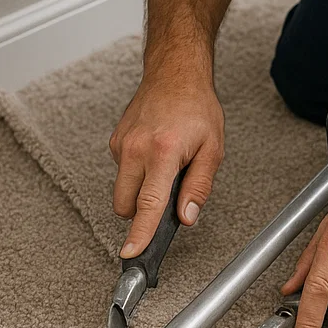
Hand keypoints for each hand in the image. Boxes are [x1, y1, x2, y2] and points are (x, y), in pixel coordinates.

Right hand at [109, 70, 224, 255]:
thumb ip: (199, 187)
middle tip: (169, 195)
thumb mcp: (213, 149)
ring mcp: (121, 144)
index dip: (140, 234)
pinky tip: (156, 153)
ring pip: (122, 189)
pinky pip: (122, 171)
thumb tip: (185, 217)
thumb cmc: (197, 107)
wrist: (175, 73)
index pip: (148, 204)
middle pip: (126, 205)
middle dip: (142, 213)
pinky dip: (137, 172)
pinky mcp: (115, 141)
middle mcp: (136, 148)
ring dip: (140, 190)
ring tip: (166, 166)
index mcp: (163, 152)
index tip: (131, 254)